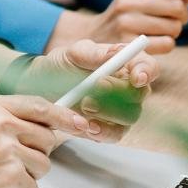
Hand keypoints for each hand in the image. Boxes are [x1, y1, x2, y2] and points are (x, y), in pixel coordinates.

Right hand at [0, 93, 98, 187]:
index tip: (81, 123)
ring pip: (43, 164)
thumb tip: (46, 124)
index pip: (38, 105)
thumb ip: (5, 118)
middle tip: (9, 161)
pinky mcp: (9, 175)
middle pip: (46, 137)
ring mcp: (4, 148)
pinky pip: (33, 187)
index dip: (65, 115)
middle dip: (34, 154)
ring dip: (25, 175)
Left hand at [18, 39, 155, 140]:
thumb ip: (94, 53)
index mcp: (123, 64)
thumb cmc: (59, 66)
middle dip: (119, 93)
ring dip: (108, 113)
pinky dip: (101, 131)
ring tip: (84, 106)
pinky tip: (86, 125)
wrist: (39, 89)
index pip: (147, 66)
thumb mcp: (72, 53)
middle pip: (140, 95)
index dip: (147, 72)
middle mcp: (127, 88)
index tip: (137, 77)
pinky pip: (114, 135)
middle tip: (95, 89)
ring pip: (129, 117)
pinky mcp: (108, 129)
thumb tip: (118, 52)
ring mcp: (119, 110)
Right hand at [50, 0, 187, 53]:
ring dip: (174, 31)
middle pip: (176, 6)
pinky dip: (167, 44)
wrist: (93, 37)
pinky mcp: (129, 45)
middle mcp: (127, 2)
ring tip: (162, 30)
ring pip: (174, 27)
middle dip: (183, 14)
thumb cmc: (125, 14)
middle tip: (177, 18)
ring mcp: (126, 24)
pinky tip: (155, 42)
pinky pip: (167, 44)